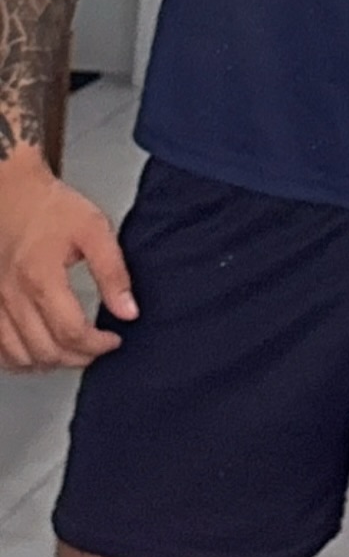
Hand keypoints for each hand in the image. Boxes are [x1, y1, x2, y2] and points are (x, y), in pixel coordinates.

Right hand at [0, 162, 135, 372]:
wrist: (10, 193)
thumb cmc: (52, 208)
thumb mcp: (95, 230)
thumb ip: (113, 272)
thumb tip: (129, 311)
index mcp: (41, 278)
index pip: (71, 332)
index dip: (97, 345)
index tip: (115, 339)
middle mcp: (12, 296)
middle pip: (45, 350)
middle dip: (78, 358)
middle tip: (98, 348)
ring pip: (18, 356)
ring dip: (49, 362)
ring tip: (74, 352)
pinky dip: (18, 359)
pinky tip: (38, 353)